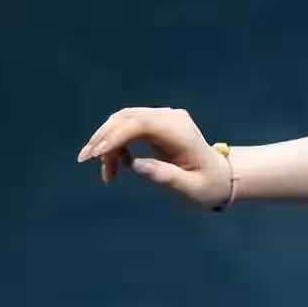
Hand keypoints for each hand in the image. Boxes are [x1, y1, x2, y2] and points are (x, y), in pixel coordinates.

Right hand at [77, 107, 230, 207]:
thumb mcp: (192, 188)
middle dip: (103, 139)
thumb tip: (136, 165)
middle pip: (126, 118)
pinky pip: (127, 127)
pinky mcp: (156, 123)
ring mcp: (163, 117)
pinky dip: (116, 144)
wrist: (221, 177)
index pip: (140, 124)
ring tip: (107, 173)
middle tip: (86, 161)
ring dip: (107, 144)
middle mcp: (171, 118)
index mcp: (180, 132)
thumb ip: (166, 177)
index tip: (96, 155)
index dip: (114, 136)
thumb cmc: (209, 185)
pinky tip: (117, 164)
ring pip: (122, 122)